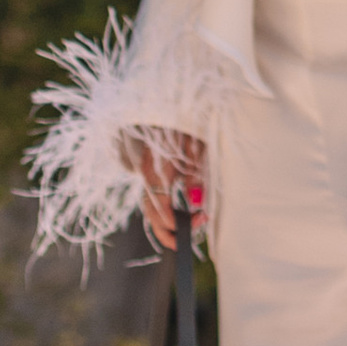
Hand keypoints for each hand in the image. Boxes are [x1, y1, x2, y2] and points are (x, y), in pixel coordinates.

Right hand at [128, 129, 207, 249]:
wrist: (179, 102)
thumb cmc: (192, 125)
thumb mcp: (199, 148)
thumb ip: (196, 175)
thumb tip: (196, 202)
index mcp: (157, 167)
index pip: (158, 205)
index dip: (172, 221)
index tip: (191, 226)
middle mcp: (147, 171)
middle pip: (150, 211)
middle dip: (165, 231)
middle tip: (184, 242)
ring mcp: (147, 169)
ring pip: (149, 205)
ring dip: (164, 222)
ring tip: (184, 231)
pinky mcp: (151, 168)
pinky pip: (152, 195)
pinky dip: (162, 210)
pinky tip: (178, 215)